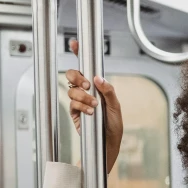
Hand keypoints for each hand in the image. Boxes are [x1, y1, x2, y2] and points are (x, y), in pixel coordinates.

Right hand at [66, 39, 123, 172]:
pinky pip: (72, 103)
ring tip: (94, 106)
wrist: (107, 143)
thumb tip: (99, 78)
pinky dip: (80, 106)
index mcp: (99, 87)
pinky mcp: (74, 111)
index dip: (80, 54)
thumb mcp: (116, 107)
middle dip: (77, 78)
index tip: (75, 44)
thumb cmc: (114, 125)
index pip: (88, 68)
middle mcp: (87, 91)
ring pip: (71, 89)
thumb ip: (108, 92)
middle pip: (73, 75)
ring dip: (82, 96)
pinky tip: (89, 113)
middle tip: (87, 86)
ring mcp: (79, 100)